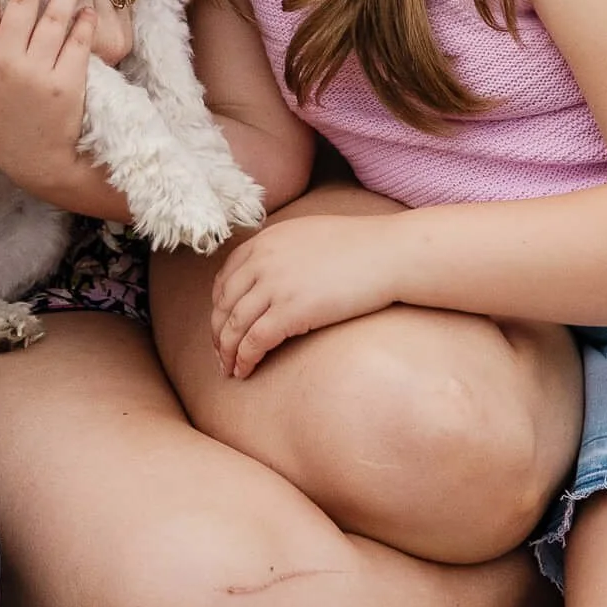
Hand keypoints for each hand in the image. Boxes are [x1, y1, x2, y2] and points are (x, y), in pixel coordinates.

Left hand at [210, 214, 409, 376]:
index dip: (219, 307)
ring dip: (227, 352)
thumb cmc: (359, 246)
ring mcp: (273, 285)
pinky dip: (244, 359)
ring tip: (229, 370)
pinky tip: (245, 371)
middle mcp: (260, 261)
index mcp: (263, 242)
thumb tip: (273, 271)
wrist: (388, 253)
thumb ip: (281, 251)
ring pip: (233, 326)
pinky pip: (254, 341)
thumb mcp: (307, 235)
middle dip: (218, 333)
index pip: (225, 279)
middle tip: (220, 354)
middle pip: (223, 304)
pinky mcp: (290, 311)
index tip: (222, 325)